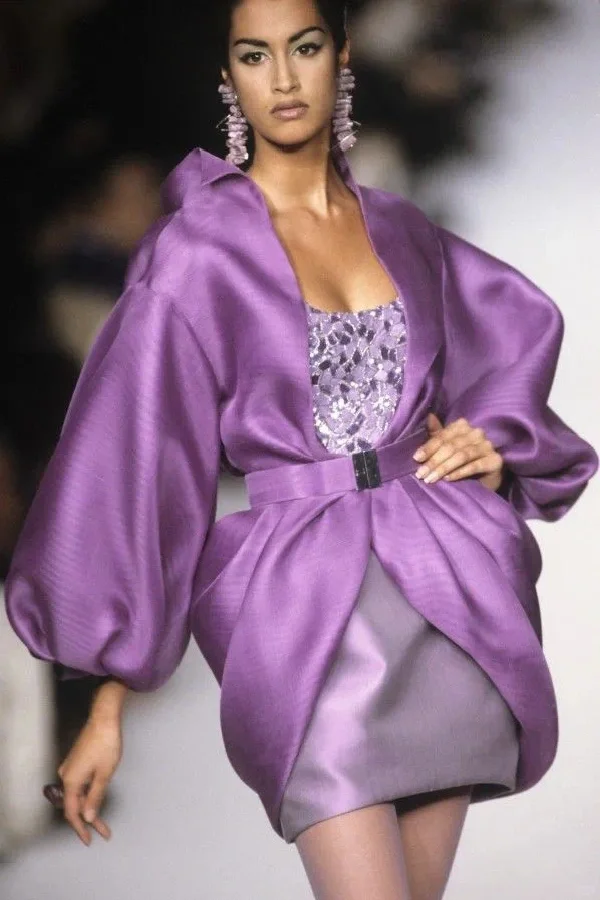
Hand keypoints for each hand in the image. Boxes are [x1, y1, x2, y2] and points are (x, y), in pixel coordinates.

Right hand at [56, 716, 122, 845]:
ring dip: (89, 807)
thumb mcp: (104, 774)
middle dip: (89, 820)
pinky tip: (97, 800)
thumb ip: (95, 797)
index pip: (72, 812)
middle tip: (103, 832)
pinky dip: (88, 795)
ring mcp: (70, 767)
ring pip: (78, 794)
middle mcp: (66, 775)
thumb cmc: (106, 745)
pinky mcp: (76, 761)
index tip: (90, 840)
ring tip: (103, 821)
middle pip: (75, 804)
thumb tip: (88, 817)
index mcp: (71, 781)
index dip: (80, 828)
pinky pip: (79, 785)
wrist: (104, 718)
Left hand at [412, 413, 503, 491]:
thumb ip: (437, 434)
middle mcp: (477, 433)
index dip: (429, 447)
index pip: (443, 436)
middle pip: (451, 446)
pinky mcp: (495, 460)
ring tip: (431, 479)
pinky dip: (459, 472)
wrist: (485, 478)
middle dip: (434, 461)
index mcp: (463, 426)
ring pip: (462, 455)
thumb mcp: (447, 447)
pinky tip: (448, 479)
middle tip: (421, 474)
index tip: (416, 459)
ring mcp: (488, 446)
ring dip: (444, 468)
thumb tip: (429, 416)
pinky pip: (474, 465)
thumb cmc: (462, 461)